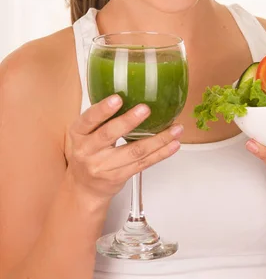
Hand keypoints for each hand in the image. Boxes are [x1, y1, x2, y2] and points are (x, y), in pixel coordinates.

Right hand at [65, 95, 182, 203]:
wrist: (84, 187)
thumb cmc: (88, 152)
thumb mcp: (85, 133)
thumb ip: (101, 117)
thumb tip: (131, 90)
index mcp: (78, 133)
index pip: (88, 119)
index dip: (103, 109)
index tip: (117, 99)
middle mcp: (87, 150)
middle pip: (109, 134)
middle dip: (129, 121)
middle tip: (145, 109)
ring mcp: (103, 166)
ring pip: (134, 151)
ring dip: (158, 139)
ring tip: (175, 129)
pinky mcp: (119, 176)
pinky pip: (143, 164)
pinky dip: (161, 153)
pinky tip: (173, 144)